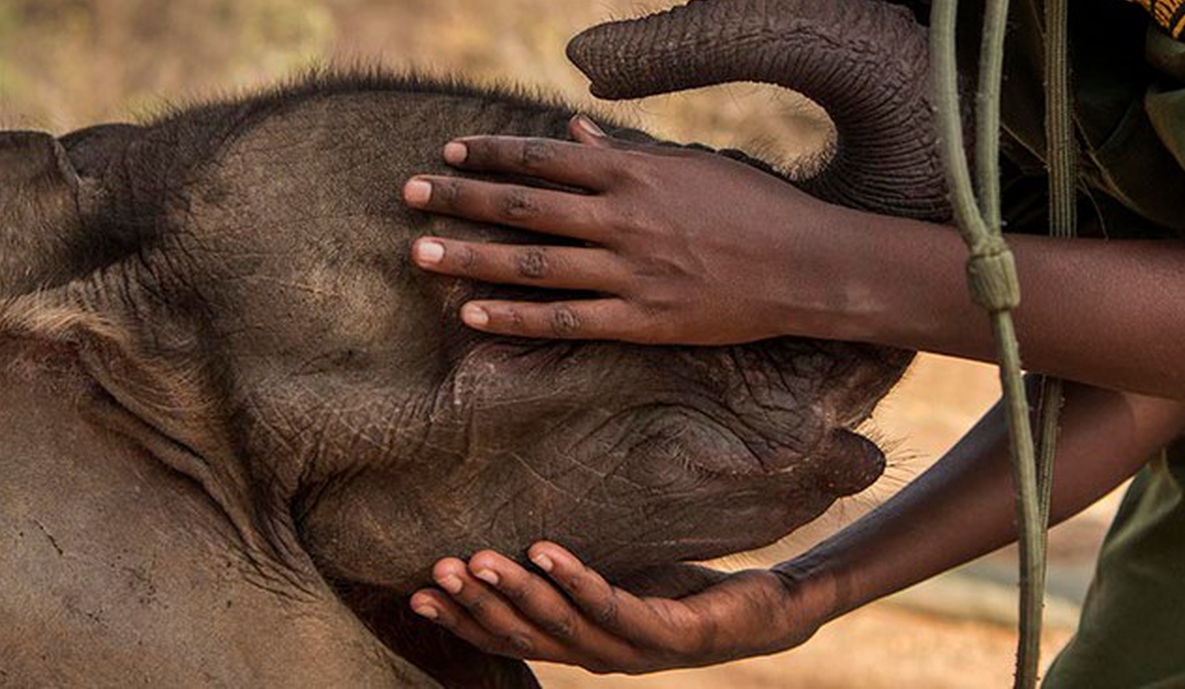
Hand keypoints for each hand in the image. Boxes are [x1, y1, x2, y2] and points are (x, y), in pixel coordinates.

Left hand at [404, 115, 846, 343]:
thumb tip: (575, 134)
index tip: (449, 152)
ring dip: (470, 256)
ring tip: (419, 250)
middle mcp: (623, 218)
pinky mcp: (641, 320)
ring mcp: (630, 272)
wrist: (808, 265)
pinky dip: (515, 317)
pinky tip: (473, 315)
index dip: (492, 154)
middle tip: (408, 194)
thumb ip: (628, 152)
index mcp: (635, 172)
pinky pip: (564, 320)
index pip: (545, 157)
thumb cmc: (754, 206)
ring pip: (532, 263)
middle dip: (461, 198)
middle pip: (524, 206)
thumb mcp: (693, 164)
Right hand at [409, 541, 831, 672]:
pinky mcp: (671, 633)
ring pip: (563, 626)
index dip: (463, 622)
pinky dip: (577, 580)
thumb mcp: (621, 578)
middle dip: (478, 605)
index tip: (417, 593)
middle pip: (526, 636)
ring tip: (478, 558)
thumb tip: (520, 528)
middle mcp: (602, 656)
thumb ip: (574, 573)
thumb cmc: (687, 590)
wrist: (768, 612)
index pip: (510, 639)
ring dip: (517, 592)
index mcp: (582, 646)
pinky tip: (547, 550)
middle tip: (436, 571)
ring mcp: (636, 649)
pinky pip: (614, 606)